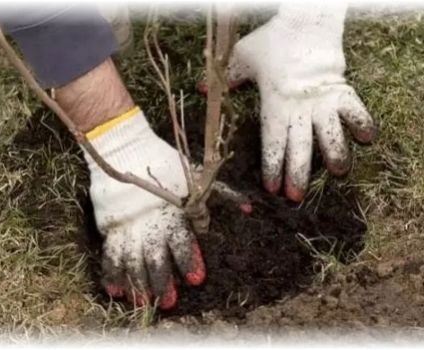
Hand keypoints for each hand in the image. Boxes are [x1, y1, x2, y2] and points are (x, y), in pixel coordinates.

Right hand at [84, 109, 204, 309]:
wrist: (126, 150)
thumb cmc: (167, 165)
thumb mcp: (198, 177)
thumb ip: (223, 194)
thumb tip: (249, 208)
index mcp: (172, 211)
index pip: (182, 240)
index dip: (189, 259)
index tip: (197, 279)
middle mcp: (149, 222)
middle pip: (156, 256)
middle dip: (163, 280)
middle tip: (170, 302)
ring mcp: (128, 226)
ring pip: (132, 260)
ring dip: (138, 283)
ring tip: (142, 303)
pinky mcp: (110, 226)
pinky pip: (109, 253)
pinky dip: (111, 273)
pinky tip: (115, 291)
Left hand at [226, 4, 375, 200]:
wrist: (306, 21)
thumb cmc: (272, 41)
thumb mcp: (241, 57)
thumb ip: (224, 78)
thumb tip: (201, 90)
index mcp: (274, 103)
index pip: (272, 141)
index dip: (272, 166)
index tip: (271, 188)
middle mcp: (300, 107)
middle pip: (300, 146)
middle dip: (298, 173)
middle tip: (296, 197)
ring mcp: (323, 99)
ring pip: (331, 132)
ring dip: (335, 154)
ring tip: (339, 173)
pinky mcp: (341, 89)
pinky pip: (356, 109)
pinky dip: (363, 123)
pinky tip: (368, 141)